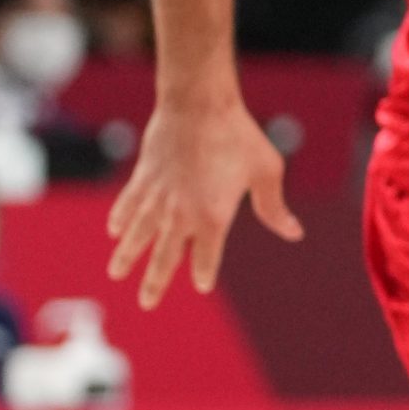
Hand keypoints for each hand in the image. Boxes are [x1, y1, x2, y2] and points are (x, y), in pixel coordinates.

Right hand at [105, 96, 303, 309]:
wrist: (199, 106)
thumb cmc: (239, 137)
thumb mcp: (267, 172)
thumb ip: (275, 208)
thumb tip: (294, 234)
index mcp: (212, 217)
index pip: (207, 257)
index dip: (204, 272)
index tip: (202, 284)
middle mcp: (180, 214)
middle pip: (165, 256)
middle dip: (155, 281)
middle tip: (146, 303)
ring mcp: (157, 197)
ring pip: (137, 235)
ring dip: (127, 256)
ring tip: (116, 274)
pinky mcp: (142, 179)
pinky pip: (127, 205)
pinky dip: (119, 219)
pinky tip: (114, 231)